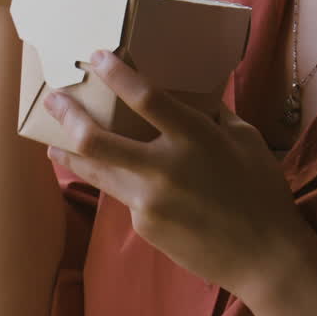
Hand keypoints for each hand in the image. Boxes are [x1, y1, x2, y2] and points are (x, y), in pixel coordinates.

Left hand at [44, 50, 310, 297]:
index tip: (96, 56)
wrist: (264, 258)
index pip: (146, 99)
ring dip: (69, 152)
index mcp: (196, 139)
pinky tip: (122, 179)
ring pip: (95, 171)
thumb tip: (190, 92)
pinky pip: (125, 195)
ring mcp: (149, 202)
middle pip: (96, 140)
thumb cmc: (262, 193)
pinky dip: (121, 182)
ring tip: (53, 141)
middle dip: (68, 115)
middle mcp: (165, 169)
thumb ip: (213, 114)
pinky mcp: (143, 226)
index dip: (116, 74)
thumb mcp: (246, 140)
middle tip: (53, 99)